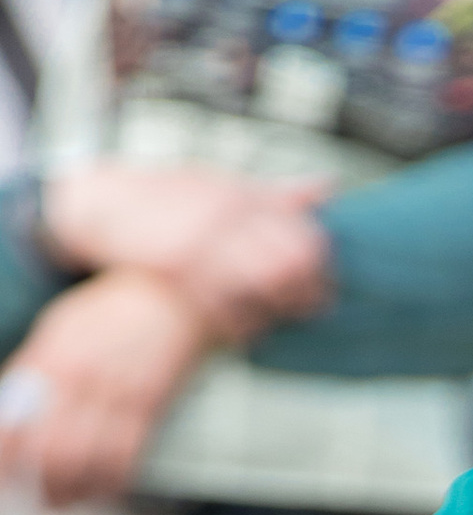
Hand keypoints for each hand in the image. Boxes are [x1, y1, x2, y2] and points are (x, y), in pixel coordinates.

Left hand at [0, 267, 214, 504]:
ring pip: (88, 464)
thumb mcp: (59, 327)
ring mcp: (119, 399)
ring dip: (70, 493)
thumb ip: (35, 365)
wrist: (172, 299)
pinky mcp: (149, 411)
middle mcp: (84, 382)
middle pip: (52, 453)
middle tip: (28, 497)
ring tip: (58, 502)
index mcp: (54, 359)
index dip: (4, 453)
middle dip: (36, 485)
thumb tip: (11, 405)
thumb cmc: (109, 312)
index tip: (1, 469)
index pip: (17, 419)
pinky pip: (125, 460)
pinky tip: (98, 490)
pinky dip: (107, 484)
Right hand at [40, 162, 333, 336]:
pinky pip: (222, 309)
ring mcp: (202, 241)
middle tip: (307, 307)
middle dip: (306, 291)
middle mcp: (227, 214)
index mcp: (243, 194)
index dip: (320, 265)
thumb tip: (327, 186)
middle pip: (292, 261)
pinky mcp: (177, 270)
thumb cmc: (170, 197)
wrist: (104, 203)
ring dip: (275, 310)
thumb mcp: (222, 184)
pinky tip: (244, 330)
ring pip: (262, 287)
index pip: (303, 232)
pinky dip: (239, 325)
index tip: (322, 285)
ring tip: (274, 318)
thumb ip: (274, 193)